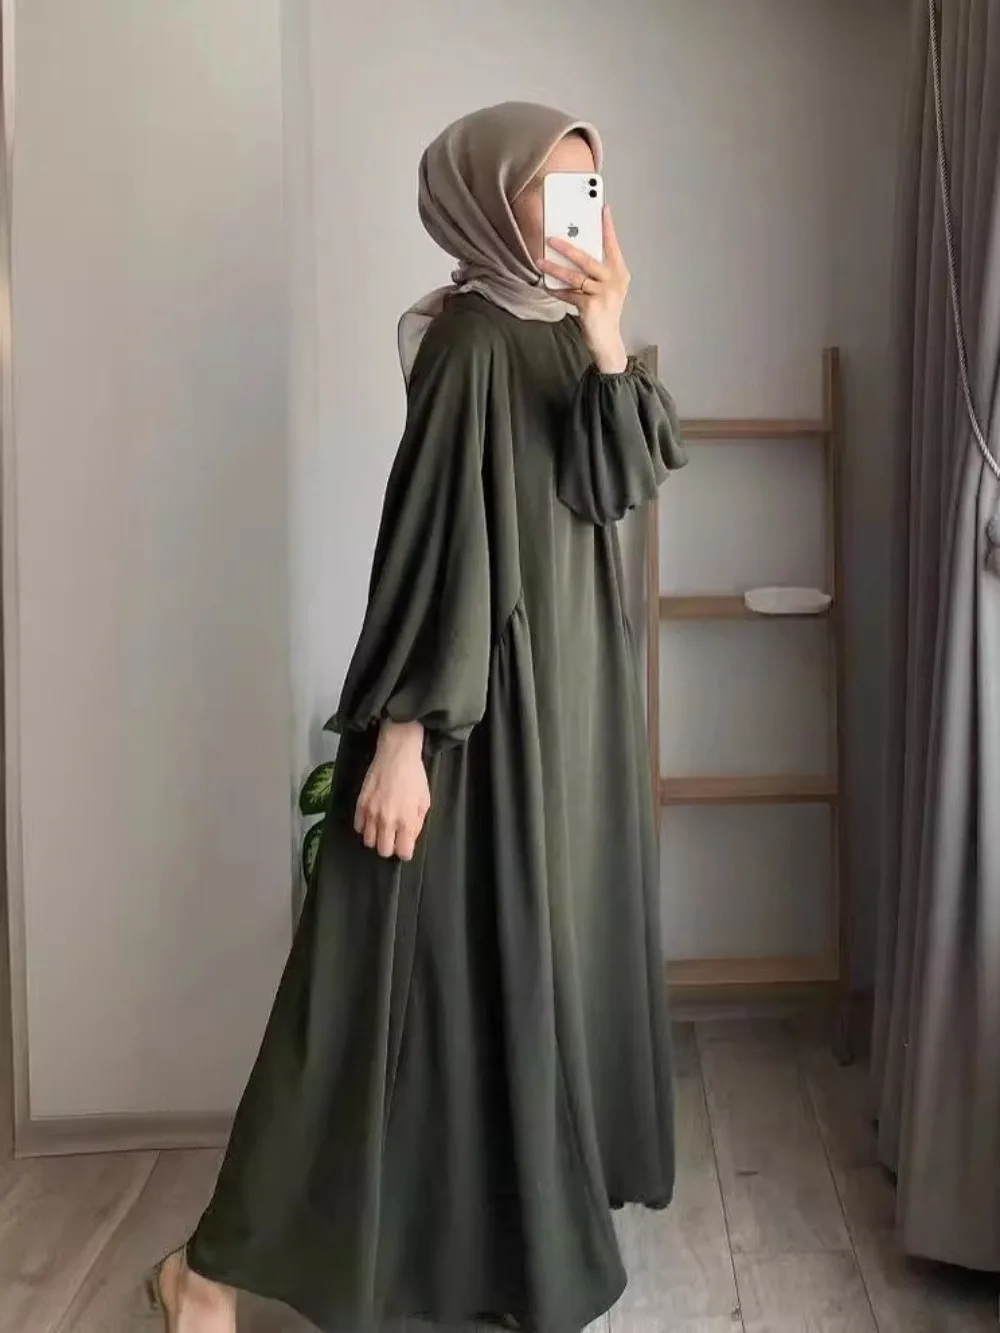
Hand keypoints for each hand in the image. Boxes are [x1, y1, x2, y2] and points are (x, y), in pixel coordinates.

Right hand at [354, 720, 429, 860]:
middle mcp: (387, 820)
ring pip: (368, 841)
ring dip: (376, 838)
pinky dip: (364, 826)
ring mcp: (371, 812)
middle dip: (389, 847)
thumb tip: (409, 839)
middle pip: (383, 851)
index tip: (405, 845)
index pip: (403, 852)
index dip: (405, 851)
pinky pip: (358, 827)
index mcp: (406, 821)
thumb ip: (417, 824)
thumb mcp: (425, 802)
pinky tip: (372, 819)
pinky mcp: (360, 804)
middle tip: (393, 837)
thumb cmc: (414, 777)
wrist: (397, 755)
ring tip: (382, 827)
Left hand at [538, 206, 629, 372]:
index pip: (612, 245)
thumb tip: (573, 251)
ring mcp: (604, 294)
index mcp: (620, 272)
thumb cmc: (604, 311)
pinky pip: (569, 294)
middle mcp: (614, 281)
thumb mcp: (605, 288)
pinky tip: (547, 286)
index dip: (607, 226)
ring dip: (555, 268)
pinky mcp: (591, 307)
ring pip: (575, 276)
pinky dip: (557, 290)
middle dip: (568, 247)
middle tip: (551, 238)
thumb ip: (595, 272)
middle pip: (589, 258)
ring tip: (540, 261)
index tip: (602, 208)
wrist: (607, 341)